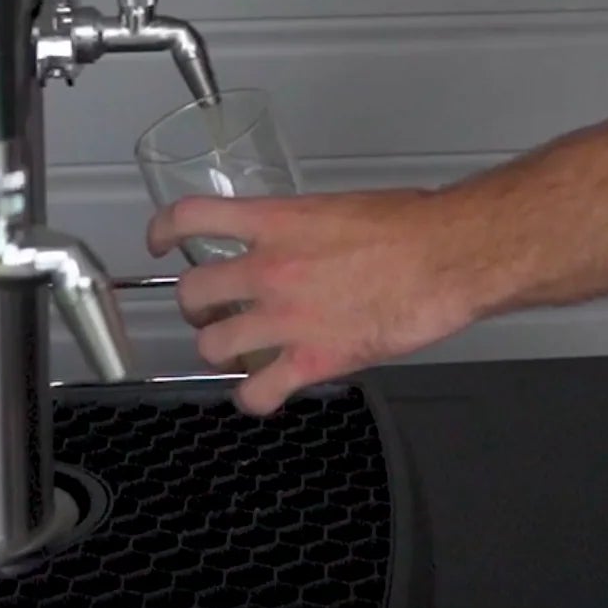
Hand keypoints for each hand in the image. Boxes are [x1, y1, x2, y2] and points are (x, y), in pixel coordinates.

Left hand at [148, 189, 484, 415]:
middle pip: (192, 293)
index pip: (192, 218)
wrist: (447, 258)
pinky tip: (264, 392)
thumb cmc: (411, 227)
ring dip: (220, 349)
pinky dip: (253, 398)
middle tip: (214, 309)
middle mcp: (269, 269)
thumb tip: (301, 242)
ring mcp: (285, 318)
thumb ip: (306, 229)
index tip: (161, 241)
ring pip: (212, 346)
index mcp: (276, 222)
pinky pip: (256, 393)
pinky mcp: (311, 360)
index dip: (164, 231)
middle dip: (197, 305)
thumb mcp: (342, 209)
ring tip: (238, 349)